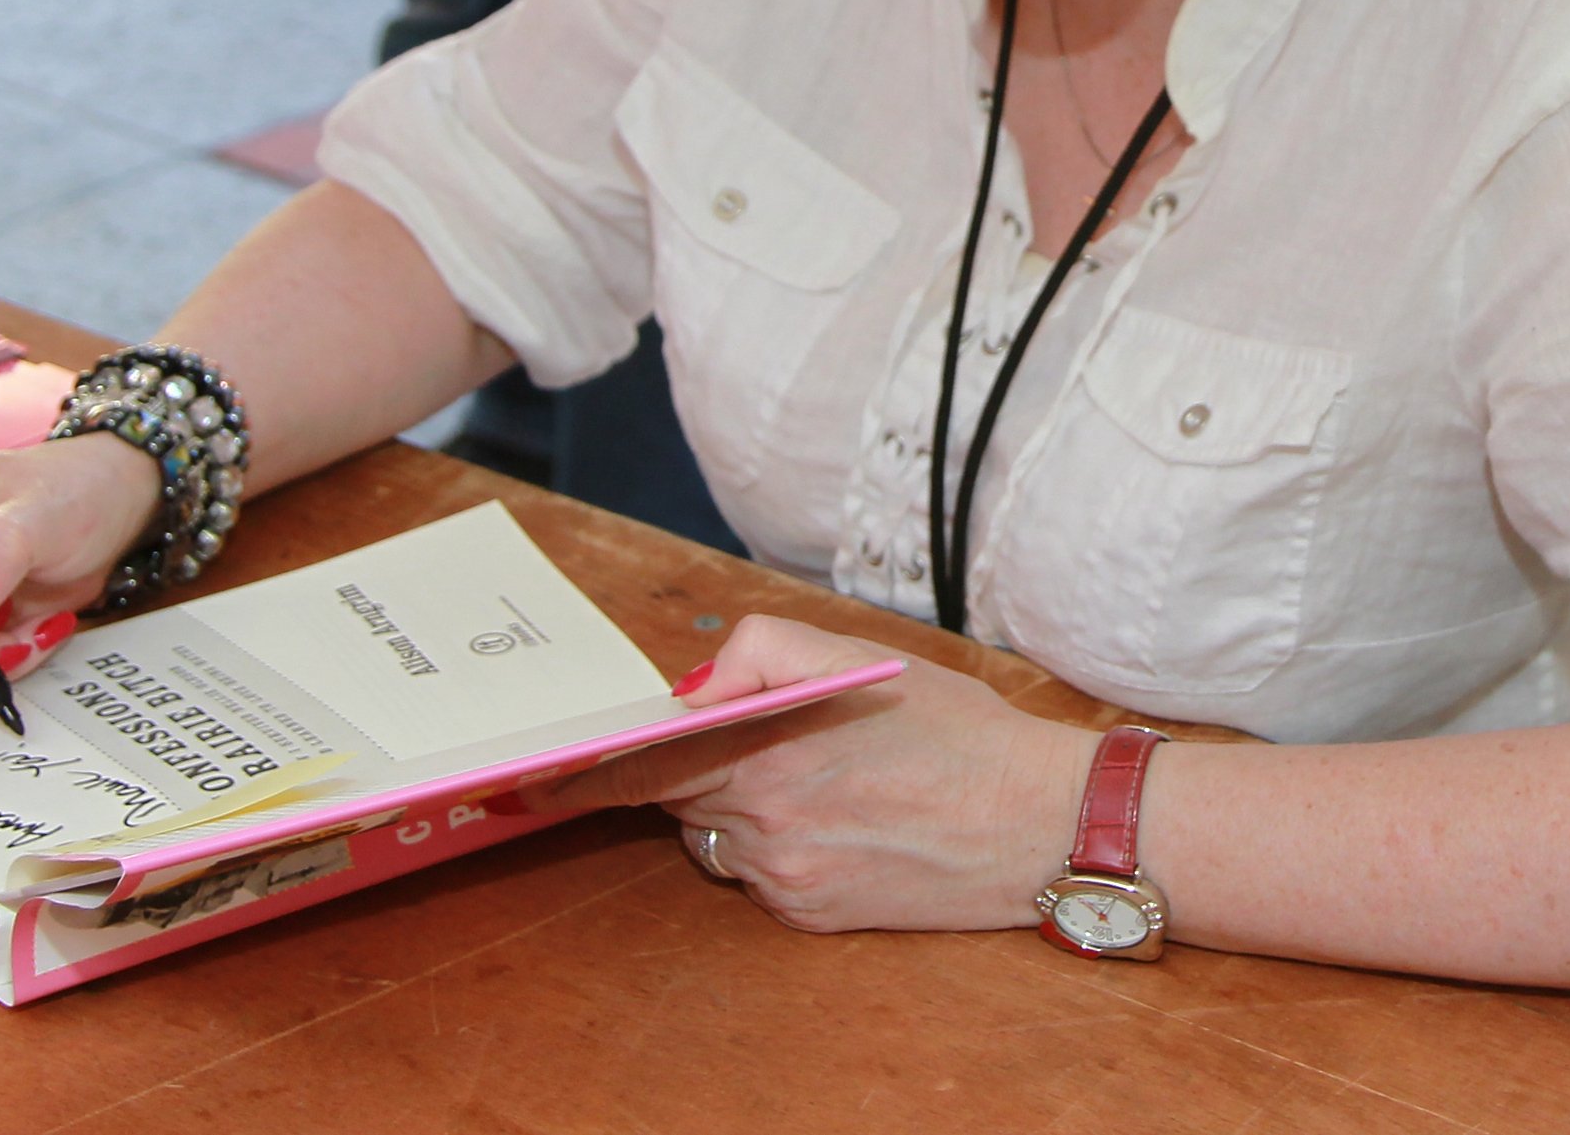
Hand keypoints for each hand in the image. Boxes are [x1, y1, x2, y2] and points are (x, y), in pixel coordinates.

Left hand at [531, 616, 1099, 933]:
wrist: (1041, 825)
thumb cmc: (960, 733)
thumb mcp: (862, 659)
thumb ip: (765, 652)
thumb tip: (692, 686)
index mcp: (768, 752)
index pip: (640, 766)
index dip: (580, 774)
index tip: (529, 779)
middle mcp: (764, 825)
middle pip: (676, 797)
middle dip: (683, 770)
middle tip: (735, 745)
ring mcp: (785, 878)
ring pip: (718, 836)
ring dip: (736, 805)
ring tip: (822, 778)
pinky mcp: (810, 917)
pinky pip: (759, 874)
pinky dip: (777, 844)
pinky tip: (843, 822)